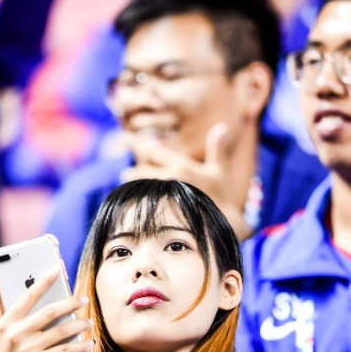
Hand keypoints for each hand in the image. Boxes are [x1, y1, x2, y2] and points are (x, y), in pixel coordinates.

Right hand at [0, 267, 93, 351]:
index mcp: (6, 322)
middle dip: (70, 303)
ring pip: (60, 332)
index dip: (43, 281)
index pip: (28, 296)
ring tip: (89, 322)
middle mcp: (16, 333)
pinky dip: (79, 348)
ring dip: (79, 325)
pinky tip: (88, 344)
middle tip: (84, 299)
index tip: (57, 269)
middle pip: (50, 312)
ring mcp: (28, 349)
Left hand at [124, 124, 251, 238]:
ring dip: (133, 186)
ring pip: (141, 187)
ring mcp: (167, 196)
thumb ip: (217, 149)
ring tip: (129, 186)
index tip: (123, 138)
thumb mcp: (219, 170)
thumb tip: (222, 127)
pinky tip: (133, 203)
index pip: (153, 151)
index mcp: (182, 166)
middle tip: (126, 174)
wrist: (226, 223)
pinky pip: (144, 203)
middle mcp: (172, 179)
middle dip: (132, 172)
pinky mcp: (164, 213)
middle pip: (142, 171)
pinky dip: (138, 201)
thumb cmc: (222, 197)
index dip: (137, 144)